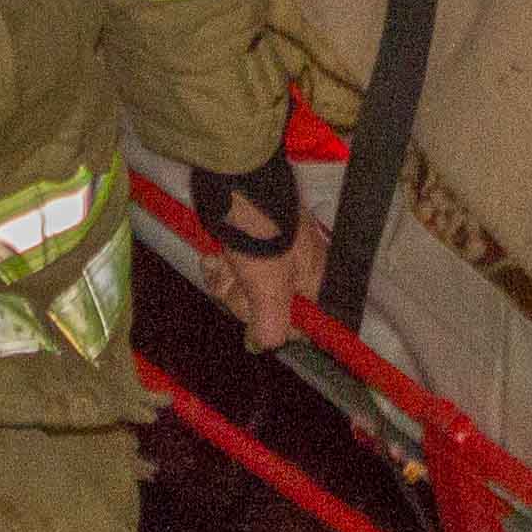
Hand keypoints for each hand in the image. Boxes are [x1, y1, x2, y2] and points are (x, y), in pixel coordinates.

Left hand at [215, 206, 330, 350]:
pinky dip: (220, 267)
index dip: (278, 327)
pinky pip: (232, 272)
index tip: (261, 325)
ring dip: (227, 281)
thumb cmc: (262, 236)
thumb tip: (265, 344)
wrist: (238, 187)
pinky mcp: (250, 248)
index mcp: (314, 283)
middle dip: (243, 298)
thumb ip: (272, 324)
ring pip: (244, 292)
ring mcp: (271, 260)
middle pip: (267, 310)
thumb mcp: (269, 287)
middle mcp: (297, 274)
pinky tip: (217, 256)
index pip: (305, 326)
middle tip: (240, 280)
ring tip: (226, 261)